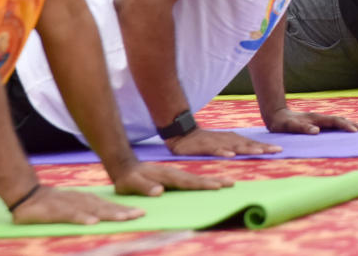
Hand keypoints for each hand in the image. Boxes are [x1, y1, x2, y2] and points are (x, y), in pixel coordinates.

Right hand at [10, 185, 143, 225]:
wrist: (25, 196)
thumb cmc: (53, 205)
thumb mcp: (73, 207)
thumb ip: (88, 211)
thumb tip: (106, 219)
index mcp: (85, 200)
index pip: (107, 205)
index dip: (124, 208)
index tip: (141, 213)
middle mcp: (79, 200)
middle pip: (104, 206)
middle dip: (122, 211)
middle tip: (139, 215)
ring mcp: (67, 204)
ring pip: (90, 209)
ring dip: (108, 214)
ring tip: (124, 219)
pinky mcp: (53, 210)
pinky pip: (69, 214)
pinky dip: (81, 218)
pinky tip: (92, 223)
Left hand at [111, 162, 232, 195]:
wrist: (125, 165)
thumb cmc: (128, 178)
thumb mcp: (132, 183)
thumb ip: (145, 187)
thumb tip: (159, 191)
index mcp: (167, 176)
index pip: (188, 181)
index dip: (203, 184)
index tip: (217, 186)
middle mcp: (175, 173)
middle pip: (198, 178)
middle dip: (215, 181)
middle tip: (232, 183)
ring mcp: (176, 174)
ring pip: (197, 178)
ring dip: (214, 180)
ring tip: (228, 182)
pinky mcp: (175, 177)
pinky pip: (193, 179)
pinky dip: (205, 181)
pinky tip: (212, 183)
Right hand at [164, 127, 280, 156]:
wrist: (183, 134)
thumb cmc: (206, 141)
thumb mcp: (224, 145)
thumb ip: (236, 149)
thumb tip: (253, 152)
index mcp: (233, 140)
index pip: (252, 144)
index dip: (265, 147)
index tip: (280, 150)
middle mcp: (228, 140)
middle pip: (248, 144)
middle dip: (262, 147)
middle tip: (277, 150)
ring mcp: (217, 142)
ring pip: (235, 146)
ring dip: (248, 149)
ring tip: (260, 152)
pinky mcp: (205, 146)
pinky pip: (215, 150)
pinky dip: (223, 152)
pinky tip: (231, 155)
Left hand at [267, 107, 357, 134]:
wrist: (277, 115)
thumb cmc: (282, 123)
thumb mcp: (289, 127)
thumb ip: (302, 128)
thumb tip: (317, 131)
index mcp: (316, 119)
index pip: (335, 121)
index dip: (345, 126)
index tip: (355, 131)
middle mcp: (320, 118)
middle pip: (341, 120)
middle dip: (354, 124)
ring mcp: (320, 120)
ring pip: (339, 121)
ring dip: (351, 124)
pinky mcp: (318, 123)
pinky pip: (334, 124)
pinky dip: (344, 126)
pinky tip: (347, 130)